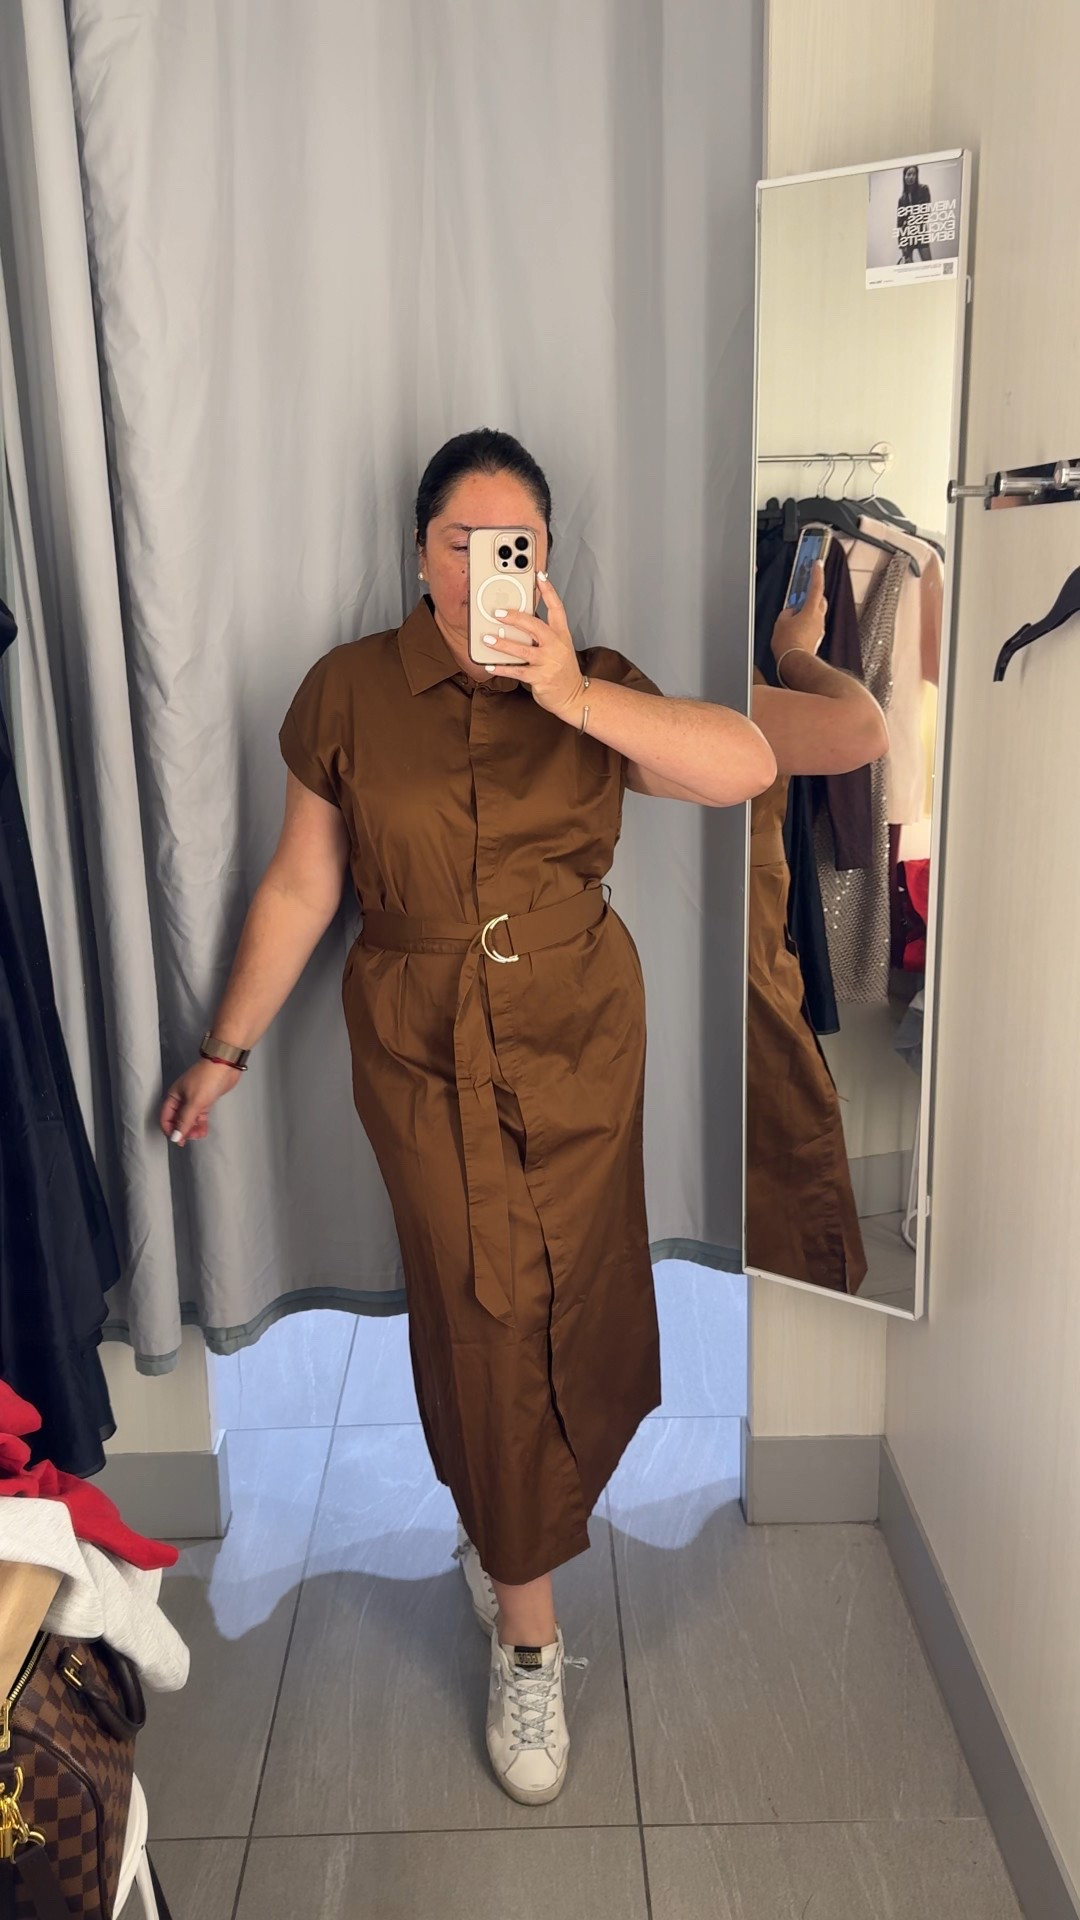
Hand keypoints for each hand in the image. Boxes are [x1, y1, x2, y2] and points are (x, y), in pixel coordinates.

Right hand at [160, 1058, 240, 1146]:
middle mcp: (181, 1100)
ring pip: (189, 1119)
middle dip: (183, 1131)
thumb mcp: (193, 1102)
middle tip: (192, 1138)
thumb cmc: (206, 1081)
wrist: (225, 1065)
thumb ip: (184, 1121)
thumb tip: (175, 1137)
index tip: (179, 1141)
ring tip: (200, 1135)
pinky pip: (199, 1117)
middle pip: (177, 1120)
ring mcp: (193, 1101)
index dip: (170, 1131)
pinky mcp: (204, 1101)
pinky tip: (203, 1132)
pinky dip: (200, 1125)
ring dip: (192, 1129)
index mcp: (173, 1097)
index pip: (165, 1118)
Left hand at [479, 574, 587, 721]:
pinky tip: (490, 665)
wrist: (574, 695)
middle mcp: (556, 645)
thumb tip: (516, 624)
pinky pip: (517, 671)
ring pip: (522, 649)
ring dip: (503, 643)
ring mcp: (549, 662)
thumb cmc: (562, 670)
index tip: (539, 575)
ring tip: (488, 639)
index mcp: (562, 635)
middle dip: (515, 617)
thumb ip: (542, 635)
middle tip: (497, 613)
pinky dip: (502, 668)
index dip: (548, 590)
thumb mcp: (558, 648)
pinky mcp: (540, 678)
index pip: (557, 608)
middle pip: (535, 626)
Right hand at [771, 561, 827, 663]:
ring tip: (793, 618)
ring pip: (816, 615)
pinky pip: (812, 627)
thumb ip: (787, 612)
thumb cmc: (788, 642)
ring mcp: (819, 629)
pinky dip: (805, 625)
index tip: (818, 564)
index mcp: (811, 610)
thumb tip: (791, 612)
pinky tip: (795, 630)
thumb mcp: (781, 622)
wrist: (793, 661)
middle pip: (820, 601)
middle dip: (813, 596)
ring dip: (807, 613)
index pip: (816, 587)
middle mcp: (818, 619)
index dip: (817, 574)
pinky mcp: (816, 639)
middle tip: (802, 596)